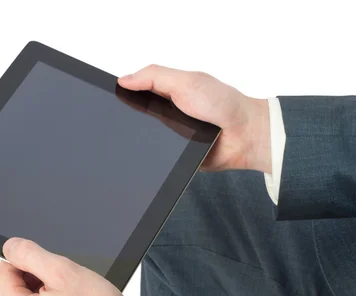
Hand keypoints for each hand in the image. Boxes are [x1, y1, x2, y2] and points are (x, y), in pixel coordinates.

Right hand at [118, 65, 271, 173]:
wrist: (244, 135)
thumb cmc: (223, 104)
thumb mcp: (186, 82)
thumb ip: (154, 77)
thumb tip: (124, 80)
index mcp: (168, 92)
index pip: (138, 90)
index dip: (124, 92)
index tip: (111, 96)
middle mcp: (168, 113)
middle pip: (137, 116)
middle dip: (131, 120)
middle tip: (125, 121)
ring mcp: (171, 135)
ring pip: (145, 140)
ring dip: (144, 141)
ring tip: (145, 138)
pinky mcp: (175, 156)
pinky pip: (157, 158)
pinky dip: (156, 157)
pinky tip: (156, 154)